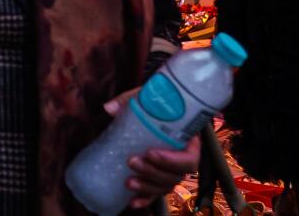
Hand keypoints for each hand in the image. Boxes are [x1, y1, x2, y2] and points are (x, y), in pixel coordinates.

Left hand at [102, 93, 200, 207]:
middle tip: (132, 161)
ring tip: (129, 181)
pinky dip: (145, 199)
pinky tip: (131, 202)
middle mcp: (182, 159)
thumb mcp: (148, 98)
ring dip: (148, 187)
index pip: (189, 158)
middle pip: (176, 176)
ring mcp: (171, 170)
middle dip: (153, 172)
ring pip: (166, 186)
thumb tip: (109, 108)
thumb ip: (130, 101)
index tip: (150, 152)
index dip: (172, 160)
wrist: (158, 105)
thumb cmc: (157, 103)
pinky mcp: (158, 177)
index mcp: (188, 141)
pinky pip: (156, 193)